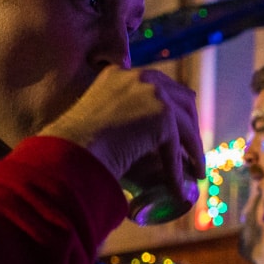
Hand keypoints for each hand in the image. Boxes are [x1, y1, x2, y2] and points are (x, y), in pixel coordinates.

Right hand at [40, 68, 204, 192]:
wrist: (68, 150)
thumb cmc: (71, 144)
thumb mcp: (96, 119)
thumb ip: (115, 117)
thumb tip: (128, 135)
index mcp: (121, 74)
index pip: (160, 84)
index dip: (176, 106)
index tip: (184, 126)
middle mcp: (139, 78)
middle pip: (182, 99)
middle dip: (191, 127)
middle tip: (193, 153)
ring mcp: (153, 95)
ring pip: (185, 125)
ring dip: (194, 151)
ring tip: (195, 173)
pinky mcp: (162, 117)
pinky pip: (176, 149)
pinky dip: (178, 172)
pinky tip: (180, 189)